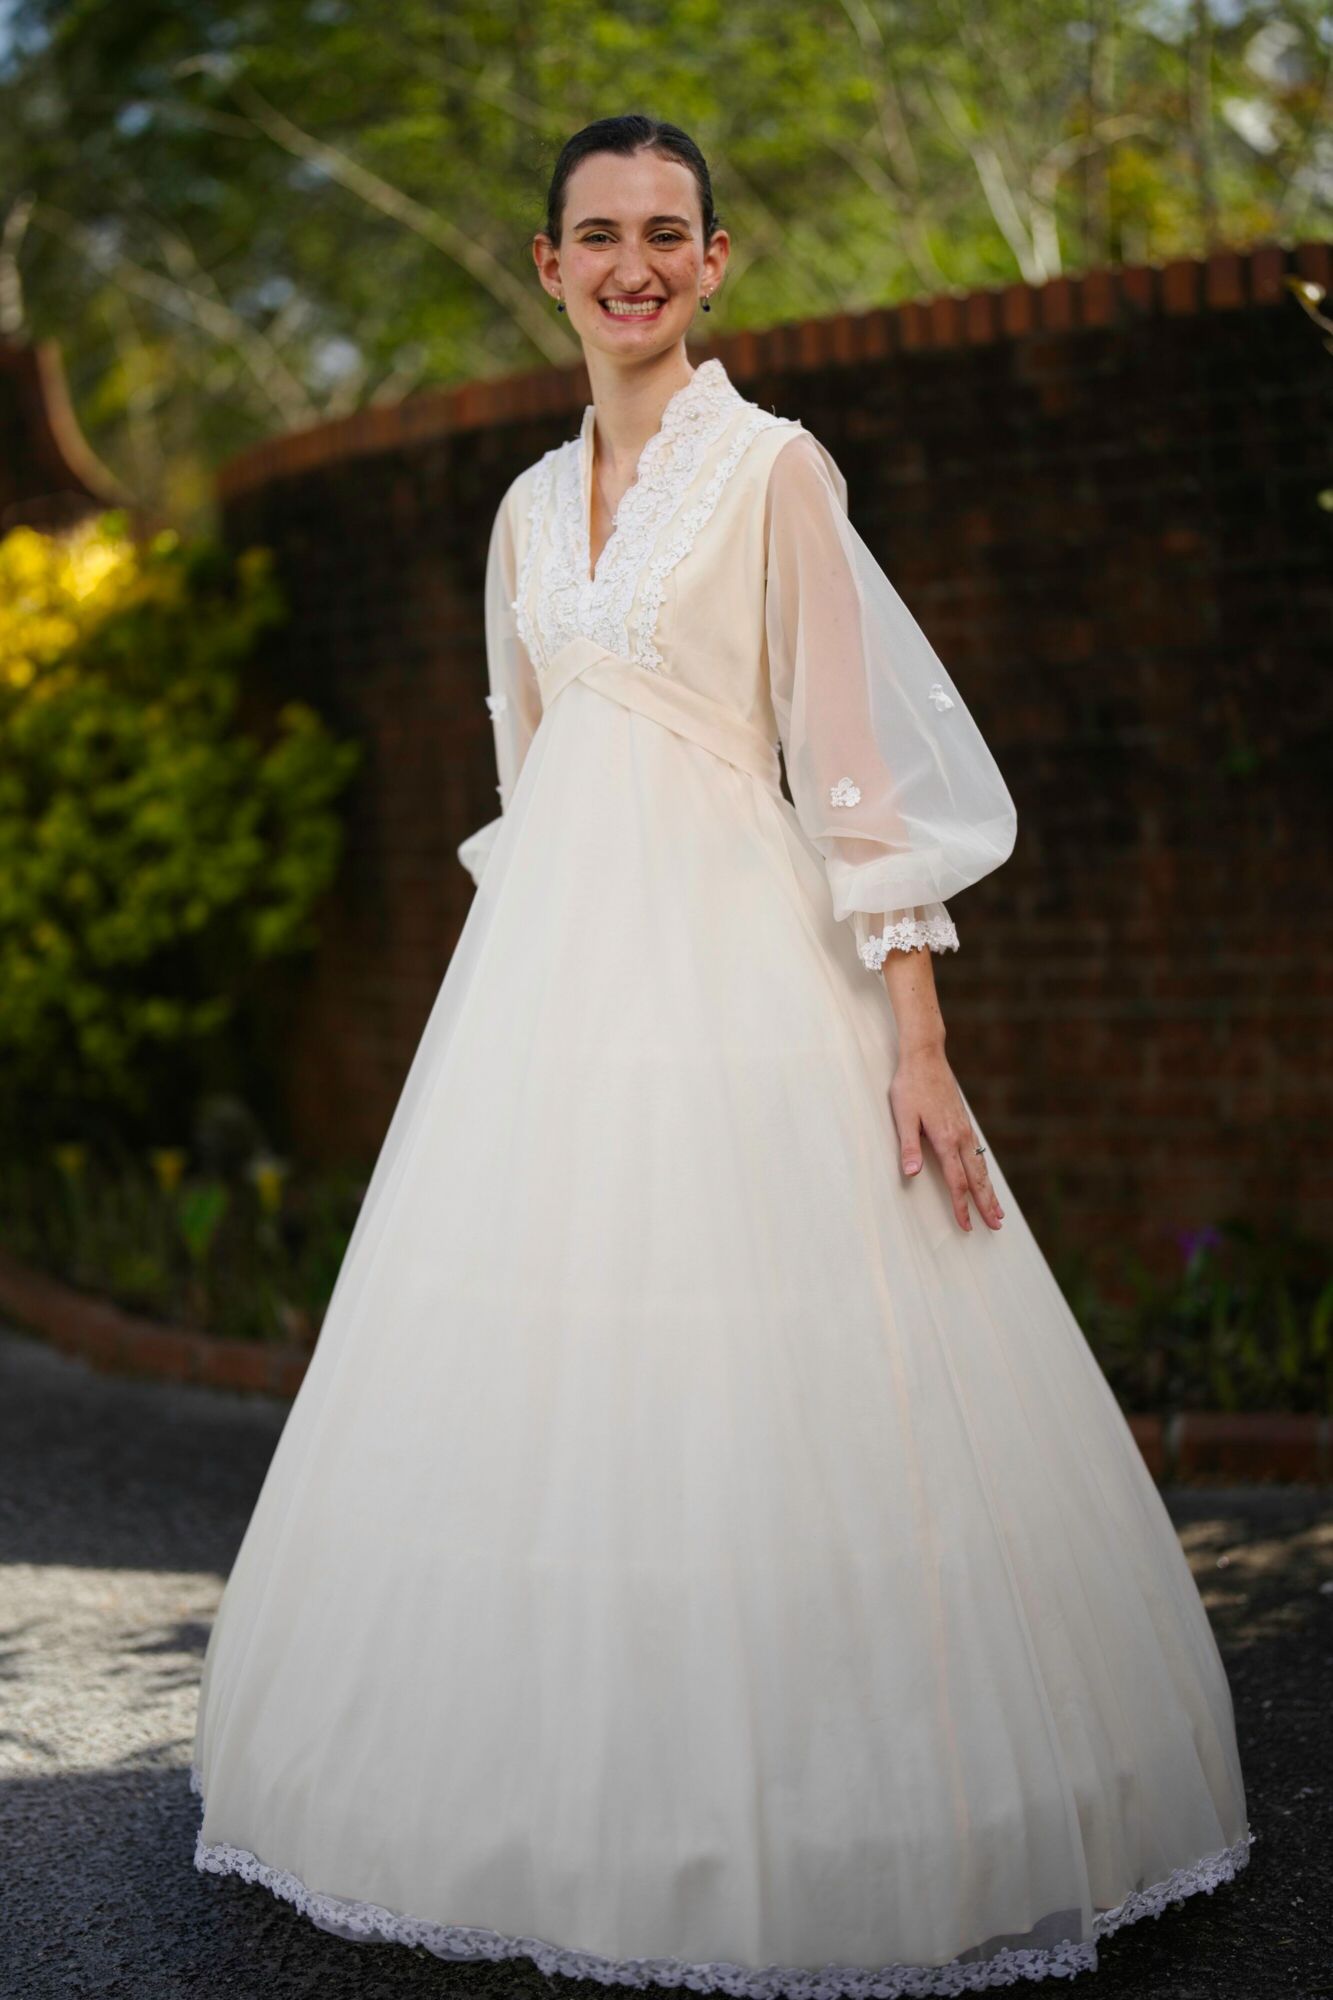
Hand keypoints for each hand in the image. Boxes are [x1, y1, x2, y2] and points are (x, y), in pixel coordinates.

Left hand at [888, 1044, 1003, 1232]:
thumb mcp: (903, 1116)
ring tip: (998, 1211)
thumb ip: (909, 1146)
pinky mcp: (964, 1123)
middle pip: (977, 1178)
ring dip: (989, 1191)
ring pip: (981, 1167)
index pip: (956, 1181)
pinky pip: (979, 1154)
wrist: (925, 1057)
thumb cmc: (910, 1086)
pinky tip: (986, 1178)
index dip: (961, 1206)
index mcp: (945, 1138)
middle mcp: (960, 1136)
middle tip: (996, 1226)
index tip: (965, 1226)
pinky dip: (985, 1172)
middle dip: (985, 1204)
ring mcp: (965, 1129)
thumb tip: (911, 1174)